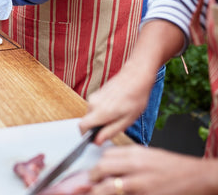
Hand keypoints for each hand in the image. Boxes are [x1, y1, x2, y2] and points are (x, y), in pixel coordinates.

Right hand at [79, 20, 184, 144]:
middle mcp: (93, 103)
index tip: (96, 138)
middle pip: (88, 121)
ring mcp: (94, 97)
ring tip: (119, 114)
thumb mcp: (126, 120)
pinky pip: (96, 107)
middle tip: (115, 124)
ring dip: (102, 118)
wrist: (136, 77)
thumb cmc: (135, 98)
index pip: (82, 127)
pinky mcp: (97, 93)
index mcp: (100, 112)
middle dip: (98, 126)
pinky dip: (103, 111)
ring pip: (92, 114)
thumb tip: (97, 140)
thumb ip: (110, 132)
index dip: (86, 135)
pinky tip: (117, 107)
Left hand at [88, 145, 217, 194]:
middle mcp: (135, 166)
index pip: (105, 155)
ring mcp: (140, 184)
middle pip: (102, 167)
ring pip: (108, 187)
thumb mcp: (148, 155)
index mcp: (135, 153)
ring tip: (95, 192)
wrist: (197, 177)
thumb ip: (127, 158)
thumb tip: (107, 162)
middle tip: (90, 183)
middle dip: (92, 177)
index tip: (94, 172)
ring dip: (97, 191)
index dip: (97, 164)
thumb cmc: (172, 167)